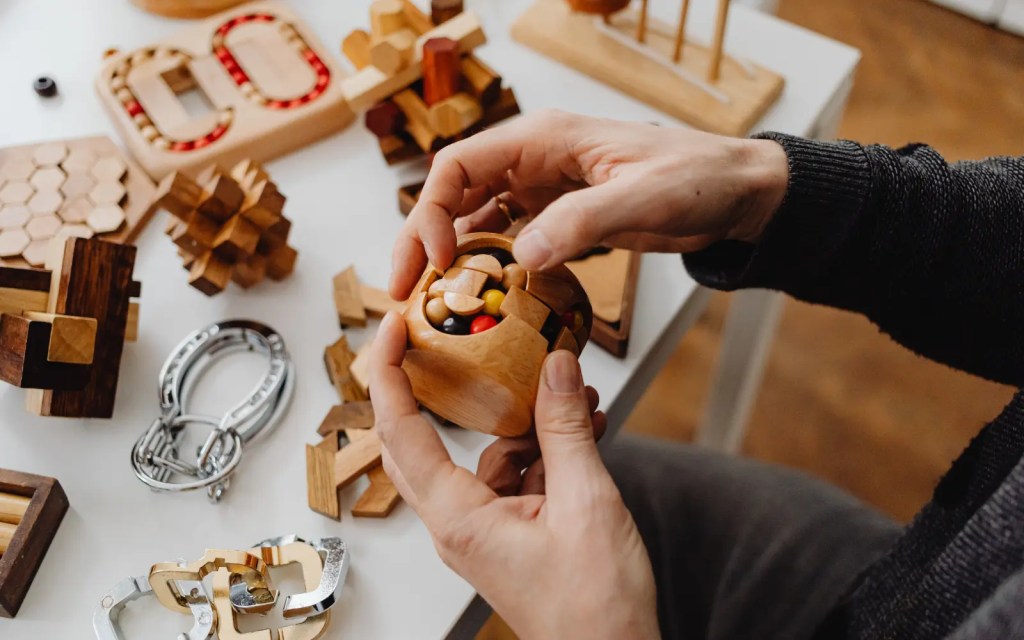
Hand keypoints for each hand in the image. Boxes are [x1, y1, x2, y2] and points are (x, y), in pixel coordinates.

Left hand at [369, 313, 659, 639]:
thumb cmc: (594, 609)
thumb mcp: (586, 502)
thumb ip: (565, 429)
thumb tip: (555, 368)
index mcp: (459, 518)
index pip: (403, 433)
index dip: (392, 375)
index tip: (393, 330)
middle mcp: (460, 524)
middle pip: (424, 443)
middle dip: (439, 391)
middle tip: (451, 345)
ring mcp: (485, 530)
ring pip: (486, 456)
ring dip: (526, 423)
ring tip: (574, 397)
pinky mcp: (513, 533)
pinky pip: (517, 477)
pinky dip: (546, 451)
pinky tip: (585, 430)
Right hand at [390, 109, 787, 299]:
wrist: (737, 193)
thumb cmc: (700, 179)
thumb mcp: (644, 197)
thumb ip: (583, 222)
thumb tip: (522, 256)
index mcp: (545, 139)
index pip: (459, 165)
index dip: (430, 210)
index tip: (432, 259)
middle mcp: (534, 160)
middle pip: (454, 193)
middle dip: (422, 238)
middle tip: (404, 291)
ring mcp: (545, 189)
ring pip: (474, 215)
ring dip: (448, 253)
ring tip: (430, 299)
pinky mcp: (560, 216)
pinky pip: (507, 236)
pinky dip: (485, 261)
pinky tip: (478, 292)